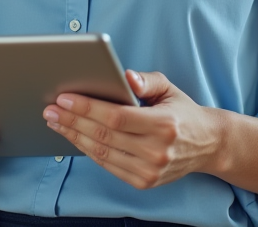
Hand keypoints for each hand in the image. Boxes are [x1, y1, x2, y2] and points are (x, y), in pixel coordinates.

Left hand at [42, 70, 222, 188]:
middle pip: (104, 135)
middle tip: (50, 109)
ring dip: (74, 137)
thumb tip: (125, 76)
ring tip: (56, 122)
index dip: (87, 108)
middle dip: (72, 121)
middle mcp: (157, 151)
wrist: (207, 145)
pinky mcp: (144, 182)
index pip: (116, 117)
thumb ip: (146, 80)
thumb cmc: (182, 112)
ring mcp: (150, 170)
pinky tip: (75, 137)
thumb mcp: (169, 88)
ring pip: (102, 153)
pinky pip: (108, 166)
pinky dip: (88, 151)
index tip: (64, 98)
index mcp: (164, 124)